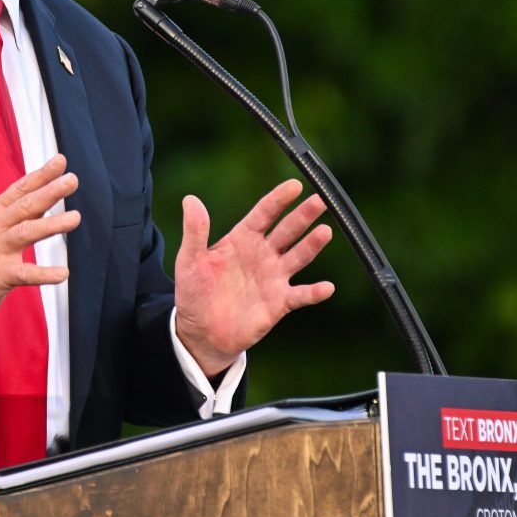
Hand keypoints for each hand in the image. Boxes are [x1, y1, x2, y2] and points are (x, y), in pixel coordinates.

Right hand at [0, 154, 80, 323]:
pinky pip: (24, 273)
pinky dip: (44, 273)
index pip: (21, 188)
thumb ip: (25, 209)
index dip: (41, 174)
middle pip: (25, 206)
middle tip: (71, 181)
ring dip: (51, 225)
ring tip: (74, 218)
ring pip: (26, 232)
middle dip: (49, 192)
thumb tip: (53, 189)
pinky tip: (62, 273)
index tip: (60, 161)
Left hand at [173, 180, 334, 375]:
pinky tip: (327, 287)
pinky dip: (314, 292)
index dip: (279, 199)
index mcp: (243, 238)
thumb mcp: (190, 260)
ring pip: (298, 256)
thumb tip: (190, 199)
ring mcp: (273, 277)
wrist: (201, 331)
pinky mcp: (279, 302)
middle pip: (287, 230)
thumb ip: (195, 231)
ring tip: (325, 232)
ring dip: (311, 245)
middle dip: (303, 215)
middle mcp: (263, 254)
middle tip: (321, 200)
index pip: (264, 213)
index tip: (295, 185)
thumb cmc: (194, 291)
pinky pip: (300, 295)